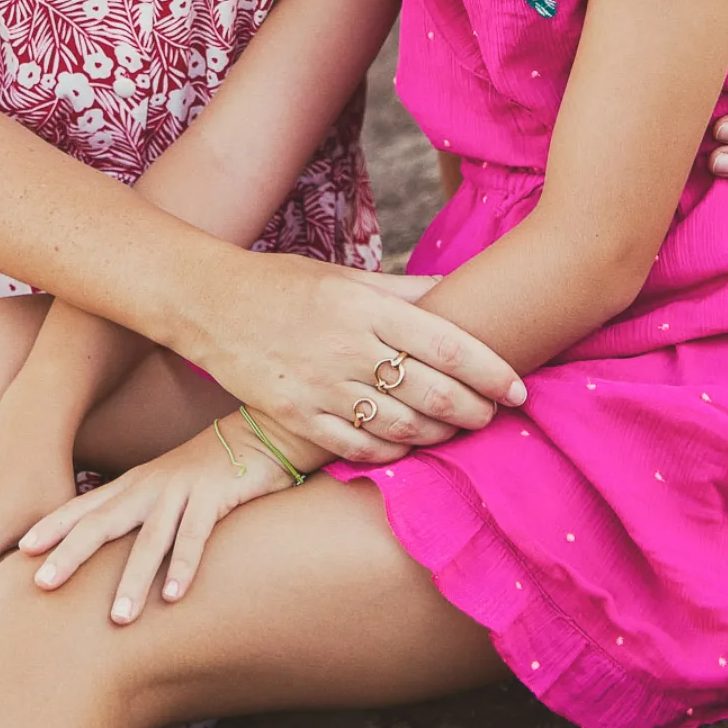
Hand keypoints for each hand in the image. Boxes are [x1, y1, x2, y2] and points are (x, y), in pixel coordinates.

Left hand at [19, 414, 304, 621]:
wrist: (258, 430)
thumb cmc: (207, 470)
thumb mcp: (163, 488)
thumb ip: (136, 513)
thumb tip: (104, 549)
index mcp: (133, 484)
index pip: (84, 507)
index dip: (53, 527)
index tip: (20, 551)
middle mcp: (150, 486)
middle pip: (102, 522)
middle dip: (71, 554)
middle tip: (42, 585)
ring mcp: (181, 489)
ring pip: (150, 538)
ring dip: (133, 579)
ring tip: (118, 619)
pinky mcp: (214, 495)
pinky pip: (197, 534)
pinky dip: (185, 565)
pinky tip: (175, 597)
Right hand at [183, 250, 525, 464]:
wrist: (209, 303)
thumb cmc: (285, 284)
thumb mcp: (346, 275)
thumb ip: (404, 289)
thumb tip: (458, 287)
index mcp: (364, 304)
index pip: (444, 343)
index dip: (489, 370)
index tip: (517, 388)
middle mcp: (346, 345)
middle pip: (431, 391)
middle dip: (474, 409)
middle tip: (495, 415)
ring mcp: (320, 385)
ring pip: (400, 425)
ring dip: (438, 434)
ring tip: (456, 431)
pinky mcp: (296, 415)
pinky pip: (357, 446)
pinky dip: (391, 451)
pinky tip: (407, 447)